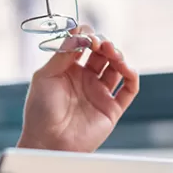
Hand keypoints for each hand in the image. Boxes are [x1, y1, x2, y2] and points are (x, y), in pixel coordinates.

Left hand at [18, 25, 138, 152]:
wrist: (47, 141)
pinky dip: (132, 76)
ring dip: (118, 56)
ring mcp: (99, 93)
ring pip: (117, 68)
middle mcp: (85, 79)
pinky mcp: (111, 108)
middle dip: (104, 44)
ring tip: (112, 53)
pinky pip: (128, 89)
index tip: (86, 34)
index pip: (83, 45)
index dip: (87, 36)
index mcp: (68, 69)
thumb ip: (63, 54)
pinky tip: (126, 68)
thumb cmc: (40, 110)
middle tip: (100, 43)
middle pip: (102, 54)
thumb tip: (77, 32)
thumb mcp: (46, 76)